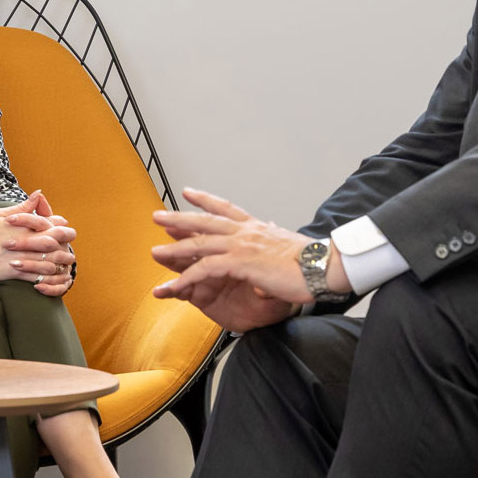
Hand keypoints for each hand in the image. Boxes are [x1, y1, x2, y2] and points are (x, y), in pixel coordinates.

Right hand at [0, 190, 77, 283]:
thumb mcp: (0, 214)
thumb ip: (23, 207)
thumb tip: (39, 194)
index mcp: (22, 225)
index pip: (50, 223)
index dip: (61, 226)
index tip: (64, 229)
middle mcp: (24, 241)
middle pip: (54, 242)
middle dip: (66, 245)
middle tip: (70, 249)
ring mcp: (21, 257)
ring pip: (49, 261)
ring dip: (60, 263)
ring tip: (65, 264)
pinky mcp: (16, 272)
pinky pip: (38, 277)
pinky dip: (48, 278)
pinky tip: (52, 276)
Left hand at [149, 188, 340, 331]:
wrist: (322, 266)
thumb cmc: (312, 260)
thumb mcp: (288, 243)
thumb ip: (274, 236)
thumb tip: (271, 228)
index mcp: (256, 227)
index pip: (225, 207)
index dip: (205, 199)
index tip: (188, 191)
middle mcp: (245, 232)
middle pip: (204, 221)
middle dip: (178, 218)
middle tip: (157, 215)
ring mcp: (240, 246)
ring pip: (199, 245)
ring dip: (174, 249)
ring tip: (155, 252)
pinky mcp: (239, 264)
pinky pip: (205, 270)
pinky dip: (186, 278)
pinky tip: (173, 286)